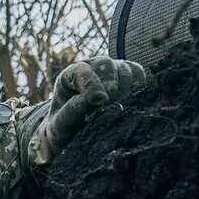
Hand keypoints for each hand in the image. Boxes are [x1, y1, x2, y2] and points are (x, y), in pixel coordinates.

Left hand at [30, 56, 148, 165]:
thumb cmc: (64, 130)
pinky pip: (137, 73)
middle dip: (111, 85)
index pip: (82, 71)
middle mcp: (90, 68)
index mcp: (68, 76)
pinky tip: (132, 102)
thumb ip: (72, 111)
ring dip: (125, 88)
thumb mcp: (60, 125)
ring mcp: (109, 71)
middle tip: (112, 105)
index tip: (101, 101)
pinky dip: (138, 86)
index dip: (92, 84)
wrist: (74, 135)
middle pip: (106, 64)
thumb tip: (94, 99)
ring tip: (119, 108)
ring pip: (124, 68)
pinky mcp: (126, 77)